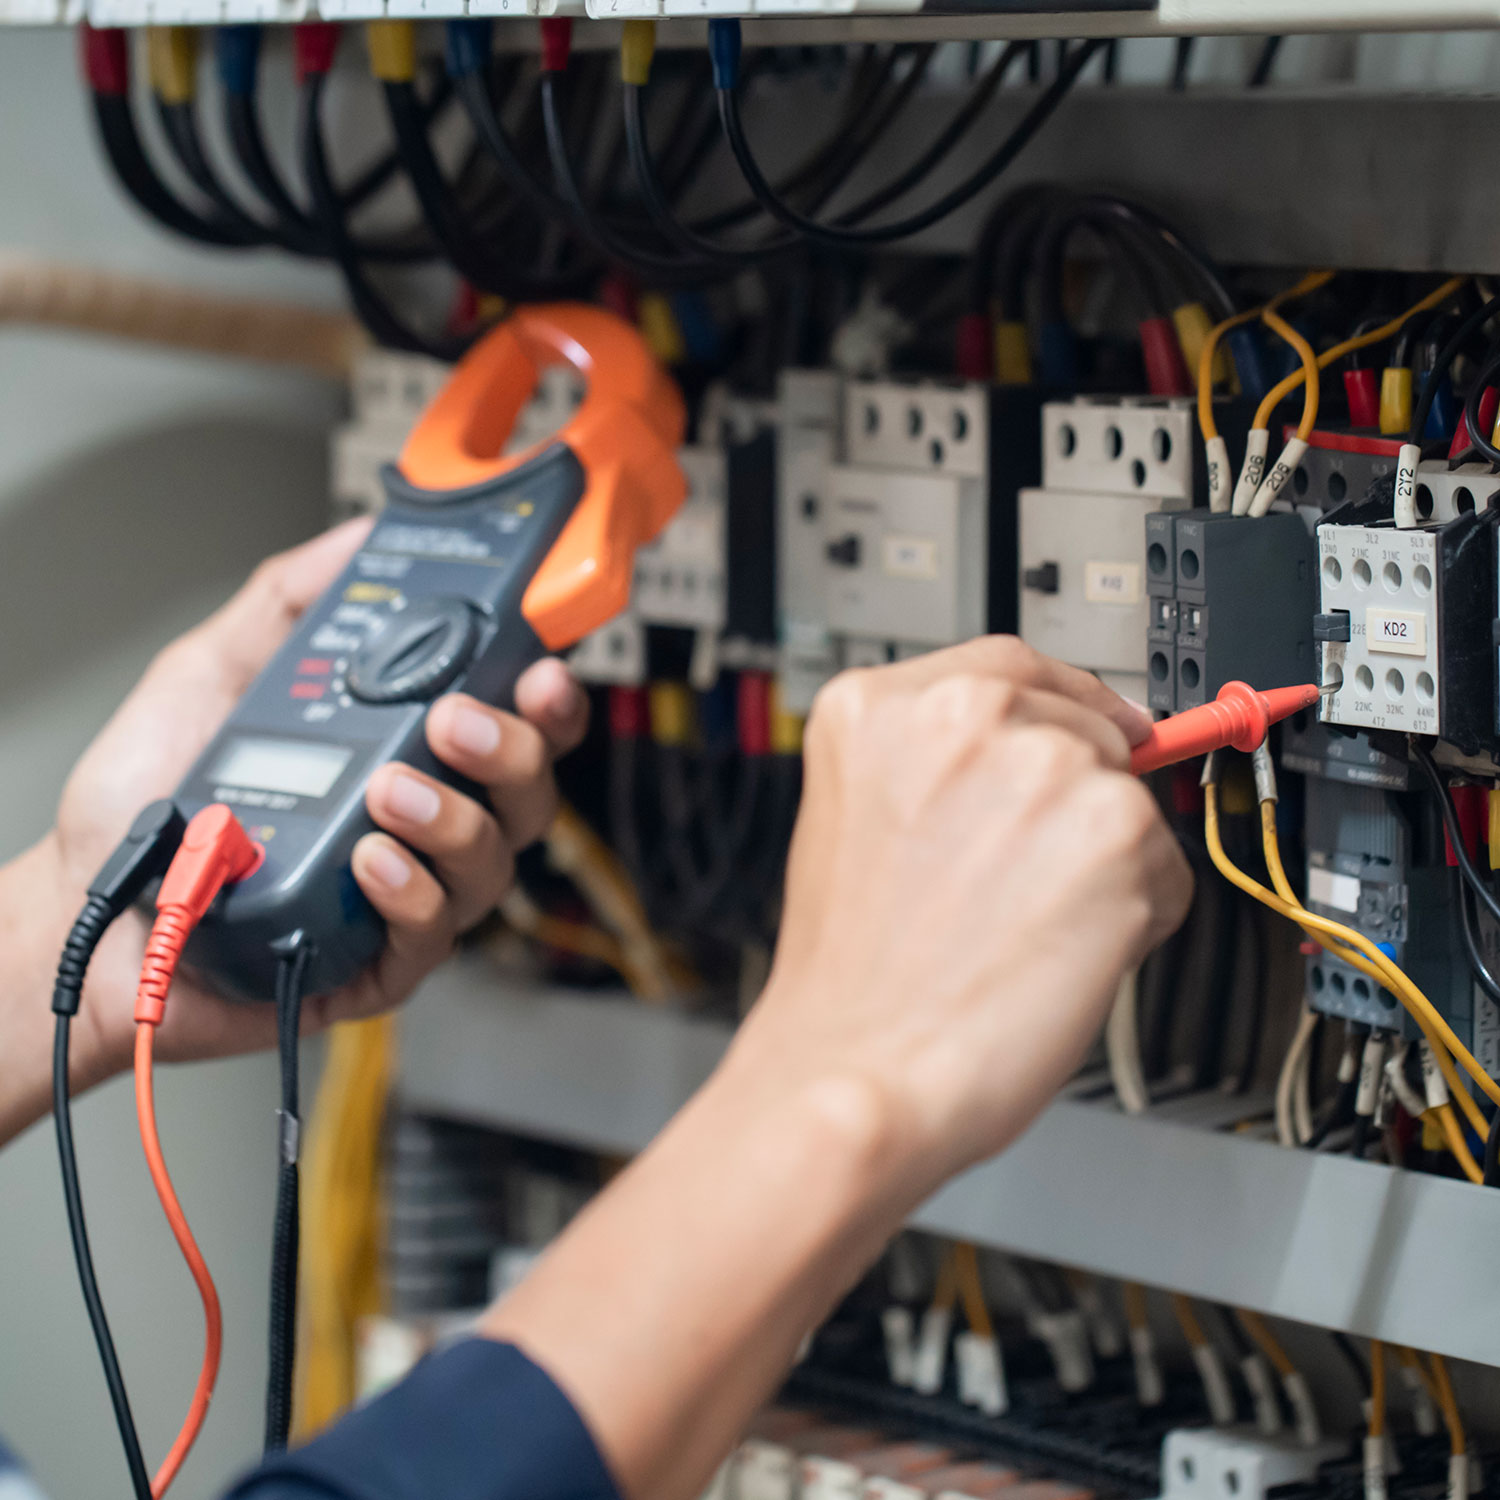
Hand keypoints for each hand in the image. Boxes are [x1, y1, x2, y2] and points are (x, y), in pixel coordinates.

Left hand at [39, 518, 586, 1088]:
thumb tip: (359, 537)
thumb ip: (290, 599)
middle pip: (529, 793)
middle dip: (510, 751)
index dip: (547, 697)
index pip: (515, 722)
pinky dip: (411, 893)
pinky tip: (369, 860)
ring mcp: (407, 895)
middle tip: (451, 721)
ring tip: (388, 792)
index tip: (538, 667)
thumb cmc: (151, 800)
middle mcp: (423, 823)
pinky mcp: (377, 963)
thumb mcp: (214, 669)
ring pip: (492, 864)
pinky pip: (432, 935)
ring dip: (454, 821)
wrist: (91, 901)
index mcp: (406, 751)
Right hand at [735, 636, 1192, 1191]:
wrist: (859, 1076)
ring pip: (1127, 798)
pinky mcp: (1116, 830)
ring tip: (1022, 927)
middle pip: (1082, 724)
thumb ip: (939, 767)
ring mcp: (1042, 766)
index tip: (1095, 728)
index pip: (1011, 666)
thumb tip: (1047, 750)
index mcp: (879, 708)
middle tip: (1024, 882)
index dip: (1061, 709)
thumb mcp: (856, 824)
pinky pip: (1168, 867)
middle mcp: (960, 716)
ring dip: (1103, 861)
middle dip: (1076, 798)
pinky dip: (1138, 917)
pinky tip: (1058, 953)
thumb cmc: (852, 980)